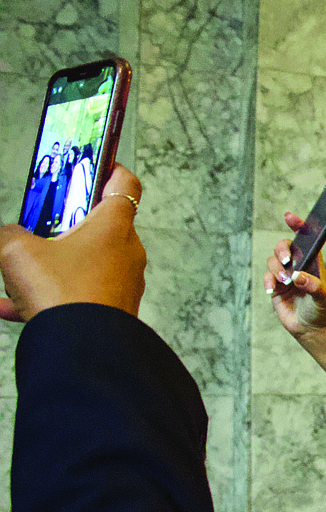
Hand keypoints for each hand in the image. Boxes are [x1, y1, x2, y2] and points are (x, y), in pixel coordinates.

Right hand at [0, 164, 144, 321]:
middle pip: (99, 226)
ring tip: (17, 276)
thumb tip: (8, 235)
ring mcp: (124, 282)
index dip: (110, 168)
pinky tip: (10, 307)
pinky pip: (78, 295)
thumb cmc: (64, 294)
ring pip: (84, 263)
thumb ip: (9, 234)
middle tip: (41, 225)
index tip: (96, 163)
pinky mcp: (115, 308)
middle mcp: (127, 251)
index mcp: (114, 226)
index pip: (124, 183)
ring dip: (51, 266)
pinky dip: (48, 298)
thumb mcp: (17, 251)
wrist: (84, 349)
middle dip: (66, 225)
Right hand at [266, 212, 325, 337]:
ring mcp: (285, 275)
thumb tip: (297, 276)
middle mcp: (298, 265)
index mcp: (313, 262)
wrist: (312, 330)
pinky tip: (272, 290)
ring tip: (285, 282)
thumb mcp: (323, 298)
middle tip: (286, 261)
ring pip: (273, 260)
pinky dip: (268, 281)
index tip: (289, 216)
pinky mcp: (276, 287)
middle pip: (284, 246)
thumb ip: (313, 286)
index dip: (298, 225)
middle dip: (282, 249)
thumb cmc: (322, 311)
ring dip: (276, 268)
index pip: (306, 239)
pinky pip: (267, 277)